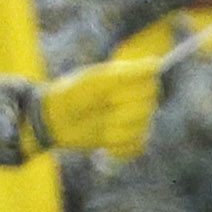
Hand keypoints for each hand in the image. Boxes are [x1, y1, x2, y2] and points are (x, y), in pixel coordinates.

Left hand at [34, 50, 161, 162]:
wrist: (54, 118)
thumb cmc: (75, 92)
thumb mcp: (101, 78)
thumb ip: (131, 72)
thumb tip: (157, 63)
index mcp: (132, 83)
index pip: (152, 88)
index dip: (133, 91)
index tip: (113, 90)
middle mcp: (135, 102)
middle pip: (147, 110)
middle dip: (123, 110)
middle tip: (103, 106)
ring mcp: (131, 123)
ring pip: (141, 130)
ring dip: (118, 129)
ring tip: (101, 126)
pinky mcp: (125, 142)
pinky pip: (136, 147)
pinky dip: (120, 146)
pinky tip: (105, 142)